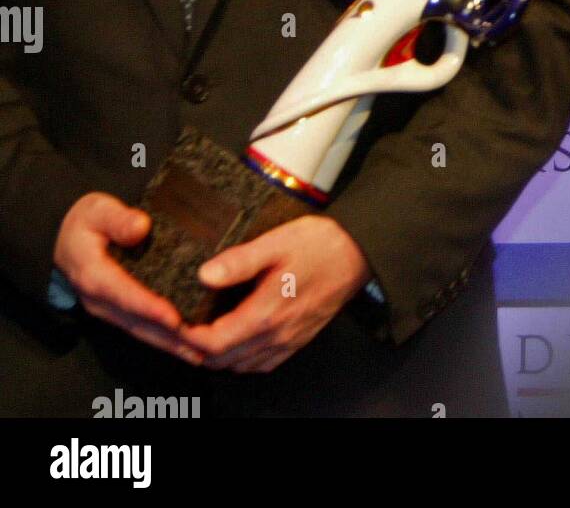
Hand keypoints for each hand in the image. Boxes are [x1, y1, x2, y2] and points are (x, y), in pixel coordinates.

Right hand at [53, 192, 200, 363]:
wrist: (65, 239)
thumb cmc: (87, 222)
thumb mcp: (97, 211)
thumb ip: (118, 219)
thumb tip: (141, 226)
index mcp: (94, 275)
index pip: (125, 294)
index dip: (149, 307)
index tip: (174, 318)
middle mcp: (100, 300)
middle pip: (136, 322)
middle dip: (167, 336)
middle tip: (199, 345)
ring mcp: (108, 309)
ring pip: (140, 331)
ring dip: (168, 344)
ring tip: (199, 352)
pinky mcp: (117, 312)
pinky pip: (141, 329)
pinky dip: (163, 340)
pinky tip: (186, 346)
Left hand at [181, 215, 371, 372]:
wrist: (359, 253)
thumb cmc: (320, 244)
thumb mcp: (277, 242)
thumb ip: (239, 261)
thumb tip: (203, 275)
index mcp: (266, 314)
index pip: (213, 343)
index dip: (186, 338)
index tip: (170, 323)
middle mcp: (276, 335)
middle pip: (222, 360)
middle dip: (196, 349)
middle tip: (178, 328)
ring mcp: (288, 341)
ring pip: (240, 365)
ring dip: (217, 355)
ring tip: (201, 333)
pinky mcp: (298, 340)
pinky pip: (262, 364)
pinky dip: (241, 359)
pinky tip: (236, 341)